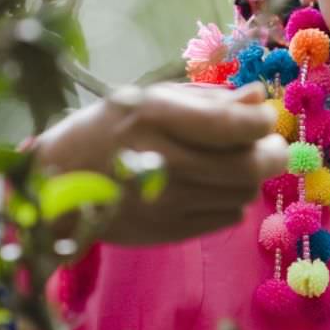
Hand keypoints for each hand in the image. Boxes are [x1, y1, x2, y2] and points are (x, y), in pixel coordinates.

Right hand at [30, 82, 288, 246]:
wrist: (58, 182)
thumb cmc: (108, 128)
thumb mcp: (151, 98)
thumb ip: (208, 99)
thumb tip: (258, 98)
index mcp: (156, 116)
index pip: (235, 125)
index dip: (262, 121)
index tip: (261, 117)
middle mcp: (163, 160)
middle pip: (248, 166)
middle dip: (271, 153)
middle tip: (268, 145)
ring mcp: (166, 201)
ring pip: (243, 193)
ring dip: (250, 176)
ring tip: (234, 162)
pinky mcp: (169, 231)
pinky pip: (227, 217)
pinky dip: (231, 200)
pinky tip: (212, 186)